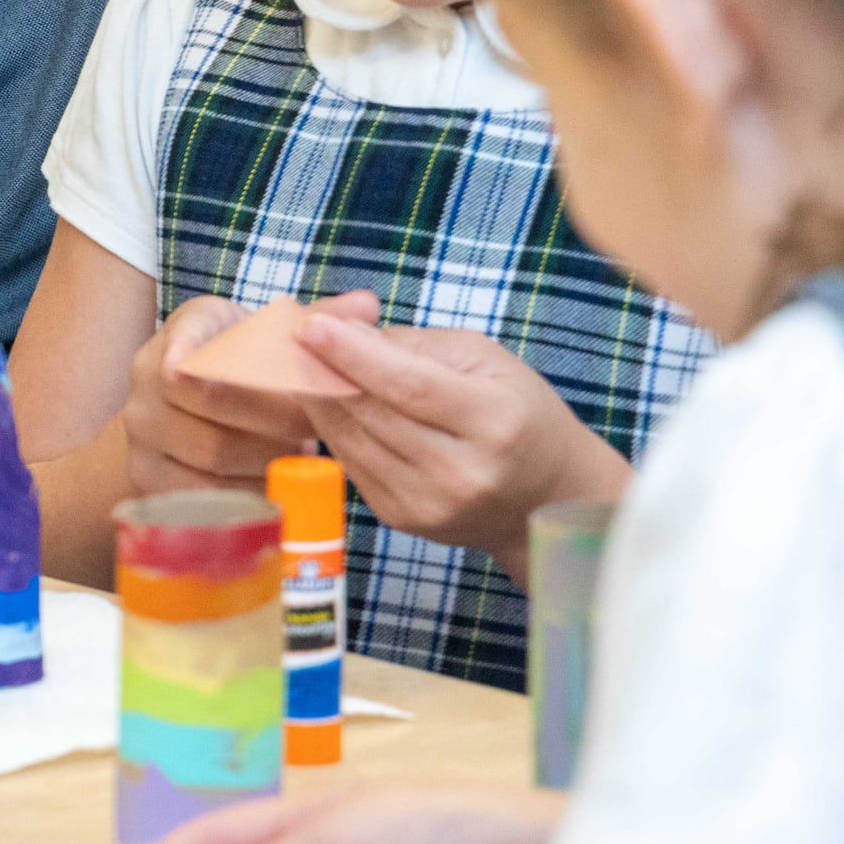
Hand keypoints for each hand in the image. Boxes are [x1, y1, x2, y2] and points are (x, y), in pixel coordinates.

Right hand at [121, 294, 329, 498]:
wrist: (194, 413)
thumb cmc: (249, 369)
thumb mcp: (277, 337)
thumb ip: (322, 321)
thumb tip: (367, 305)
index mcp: (184, 330)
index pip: (183, 335)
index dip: (182, 349)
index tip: (182, 366)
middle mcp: (147, 377)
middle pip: (213, 403)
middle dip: (276, 417)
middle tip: (315, 426)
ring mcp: (142, 431)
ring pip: (214, 453)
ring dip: (268, 456)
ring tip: (295, 452)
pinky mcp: (149, 478)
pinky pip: (206, 492)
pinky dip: (249, 490)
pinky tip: (273, 483)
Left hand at [300, 314, 628, 562]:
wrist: (546, 494)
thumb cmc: (518, 412)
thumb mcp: (486, 360)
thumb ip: (415, 345)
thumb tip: (344, 330)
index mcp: (495, 423)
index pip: (410, 386)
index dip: (354, 355)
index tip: (311, 325)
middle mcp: (463, 473)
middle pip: (372, 414)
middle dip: (324, 370)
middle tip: (297, 336)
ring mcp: (431, 504)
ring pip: (351, 440)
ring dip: (319, 399)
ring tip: (306, 363)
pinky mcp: (404, 519)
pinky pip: (351, 463)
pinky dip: (335, 429)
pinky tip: (330, 402)